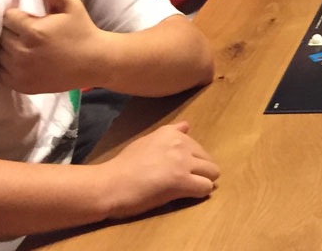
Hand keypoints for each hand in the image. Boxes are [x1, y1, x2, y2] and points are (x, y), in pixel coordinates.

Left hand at [0, 0, 103, 92]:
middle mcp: (23, 52)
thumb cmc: (83, 31)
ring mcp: (21, 71)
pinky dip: (7, 65)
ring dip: (7, 48)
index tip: (29, 18)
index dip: (17, 16)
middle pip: (1, 36)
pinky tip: (23, 59)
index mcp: (33, 31)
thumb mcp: (71, 6)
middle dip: (12, 32)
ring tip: (25, 44)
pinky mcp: (21, 85)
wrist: (96, 62)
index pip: (7, 18)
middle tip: (28, 32)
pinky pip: (1, 72)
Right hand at [98, 121, 218, 218]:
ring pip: (212, 173)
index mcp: (171, 133)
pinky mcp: (181, 181)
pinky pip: (206, 187)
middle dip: (200, 172)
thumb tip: (187, 125)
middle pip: (208, 160)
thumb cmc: (124, 166)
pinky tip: (186, 196)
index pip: (198, 147)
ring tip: (186, 190)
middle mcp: (180, 143)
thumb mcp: (147, 141)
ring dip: (202, 182)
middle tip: (183, 183)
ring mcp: (182, 162)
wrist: (109, 184)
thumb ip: (170, 134)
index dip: (191, 162)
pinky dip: (199, 193)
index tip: (178, 170)